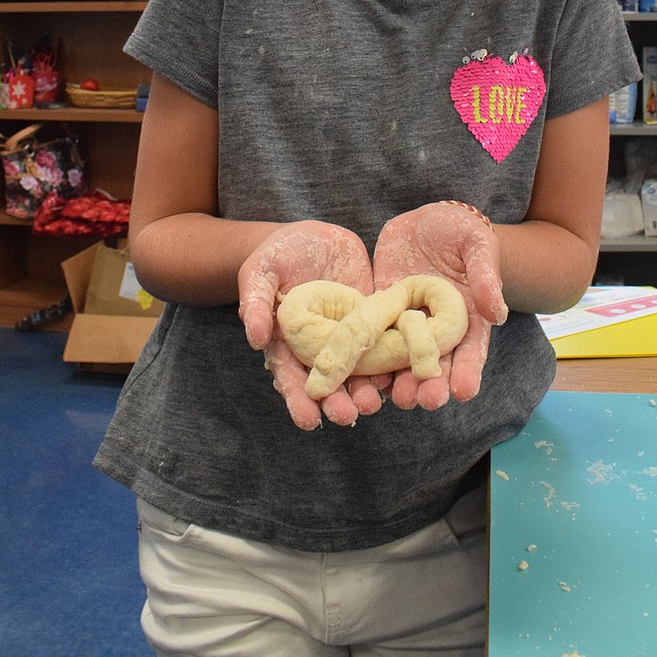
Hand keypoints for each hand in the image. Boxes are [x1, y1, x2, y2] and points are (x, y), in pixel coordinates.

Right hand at [238, 221, 384, 430]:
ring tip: (375, 402)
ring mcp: (348, 337)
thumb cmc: (276, 256)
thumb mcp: (259, 271)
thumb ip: (256, 301)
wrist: (311, 237)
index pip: (291, 378)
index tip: (308, 419)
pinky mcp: (371, 321)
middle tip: (347, 415)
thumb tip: (255, 338)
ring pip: (360, 371)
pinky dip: (393, 360)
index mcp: (288, 344)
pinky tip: (400, 372)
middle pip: (329, 382)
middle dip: (338, 401)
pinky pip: (384, 343)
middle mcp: (320, 349)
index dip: (299, 399)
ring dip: (367, 390)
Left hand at [373, 202, 507, 410]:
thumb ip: (485, 275)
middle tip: (426, 401)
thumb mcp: (476, 245)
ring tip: (398, 398)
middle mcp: (437, 329)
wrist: (424, 223)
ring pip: (403, 359)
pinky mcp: (381, 314)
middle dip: (432, 384)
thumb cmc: (460, 231)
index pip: (470, 350)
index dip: (468, 371)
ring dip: (400, 381)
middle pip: (436, 363)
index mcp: (466, 317)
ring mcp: (406, 324)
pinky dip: (370, 359)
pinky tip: (364, 378)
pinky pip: (374, 339)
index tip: (464, 391)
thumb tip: (496, 312)